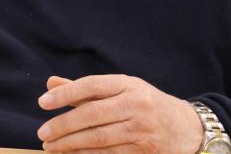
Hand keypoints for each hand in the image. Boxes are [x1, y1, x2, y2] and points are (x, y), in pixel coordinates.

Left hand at [36, 75, 202, 152]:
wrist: (187, 128)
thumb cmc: (144, 104)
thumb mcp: (120, 89)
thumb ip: (84, 89)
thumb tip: (51, 84)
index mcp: (127, 84)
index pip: (91, 85)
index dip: (65, 94)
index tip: (43, 102)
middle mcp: (136, 104)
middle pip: (92, 114)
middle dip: (63, 125)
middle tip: (43, 133)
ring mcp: (142, 128)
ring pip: (99, 137)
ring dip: (70, 143)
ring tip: (51, 146)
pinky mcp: (145, 150)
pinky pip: (110, 153)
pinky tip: (71, 153)